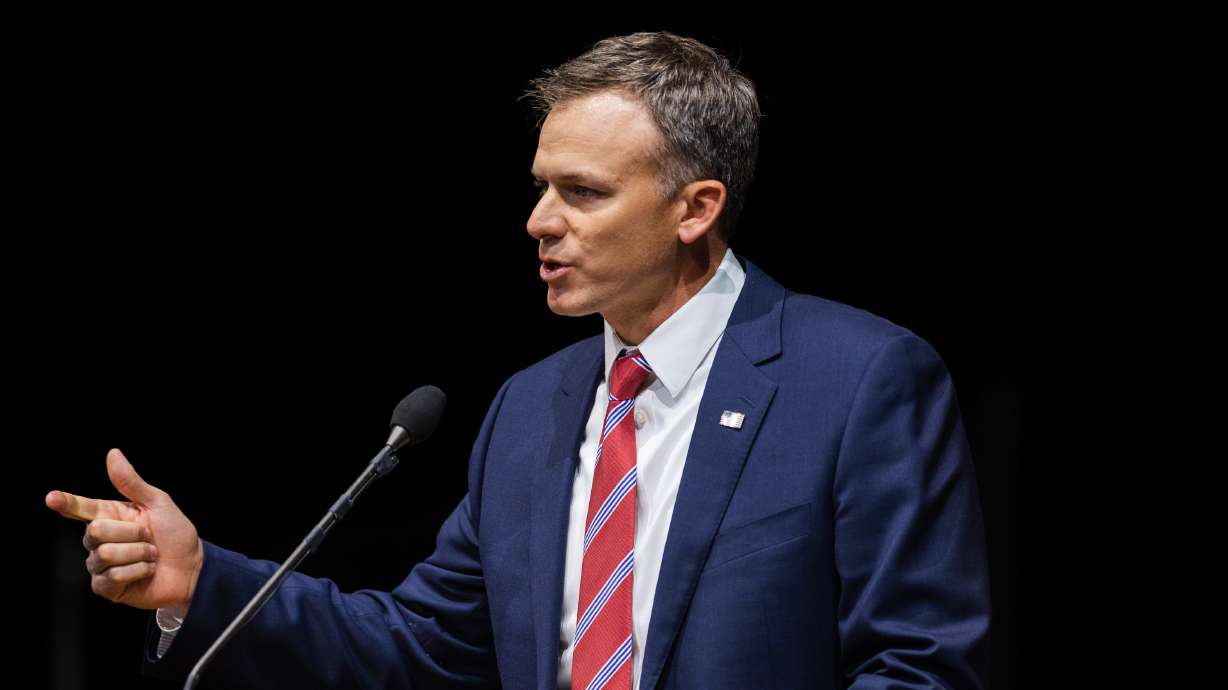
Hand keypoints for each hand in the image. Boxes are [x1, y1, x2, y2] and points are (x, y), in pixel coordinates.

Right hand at [45, 448, 203, 611]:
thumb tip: (112, 453)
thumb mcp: (158, 504)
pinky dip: (137, 571)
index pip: (80, 508)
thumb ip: (132, 483)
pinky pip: (111, 577)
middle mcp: (100, 540)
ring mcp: (100, 565)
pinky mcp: (106, 587)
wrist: (192, 567)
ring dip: (138, 554)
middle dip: (131, 533)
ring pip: (105, 554)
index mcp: (110, 516)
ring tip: (151, 556)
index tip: (51, 498)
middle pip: (95, 531)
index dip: (65, 503)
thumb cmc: (175, 534)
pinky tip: (147, 572)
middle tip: (149, 538)